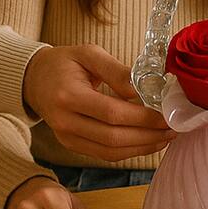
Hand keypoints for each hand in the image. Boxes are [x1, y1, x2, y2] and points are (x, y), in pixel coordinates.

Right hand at [23, 44, 175, 160]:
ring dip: (142, 148)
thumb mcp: (88, 53)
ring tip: (166, 137)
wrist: (35, 79)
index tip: (166, 114)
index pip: (111, 113)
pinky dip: (129, 152)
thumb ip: (116, 70)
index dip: (142, 117)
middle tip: (173, 128)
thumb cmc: (64, 62)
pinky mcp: (72, 145)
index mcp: (68, 95)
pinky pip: (104, 155)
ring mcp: (67, 137)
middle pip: (113, 137)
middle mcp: (65, 121)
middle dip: (148, 136)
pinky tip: (148, 142)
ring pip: (110, 152)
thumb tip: (142, 88)